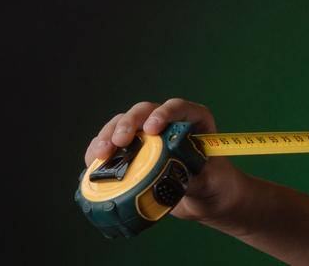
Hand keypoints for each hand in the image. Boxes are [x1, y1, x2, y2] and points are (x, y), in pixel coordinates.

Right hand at [83, 97, 247, 224]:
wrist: (206, 200)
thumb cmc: (215, 184)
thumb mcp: (213, 179)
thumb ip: (194, 173)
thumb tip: (169, 171)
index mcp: (194, 120)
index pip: (178, 107)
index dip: (164, 113)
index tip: (152, 128)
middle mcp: (167, 122)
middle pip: (144, 111)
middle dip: (128, 123)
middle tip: (120, 141)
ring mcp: (147, 137)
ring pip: (123, 125)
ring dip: (108, 135)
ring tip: (102, 153)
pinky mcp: (133, 153)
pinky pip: (112, 145)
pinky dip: (100, 151)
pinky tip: (93, 162)